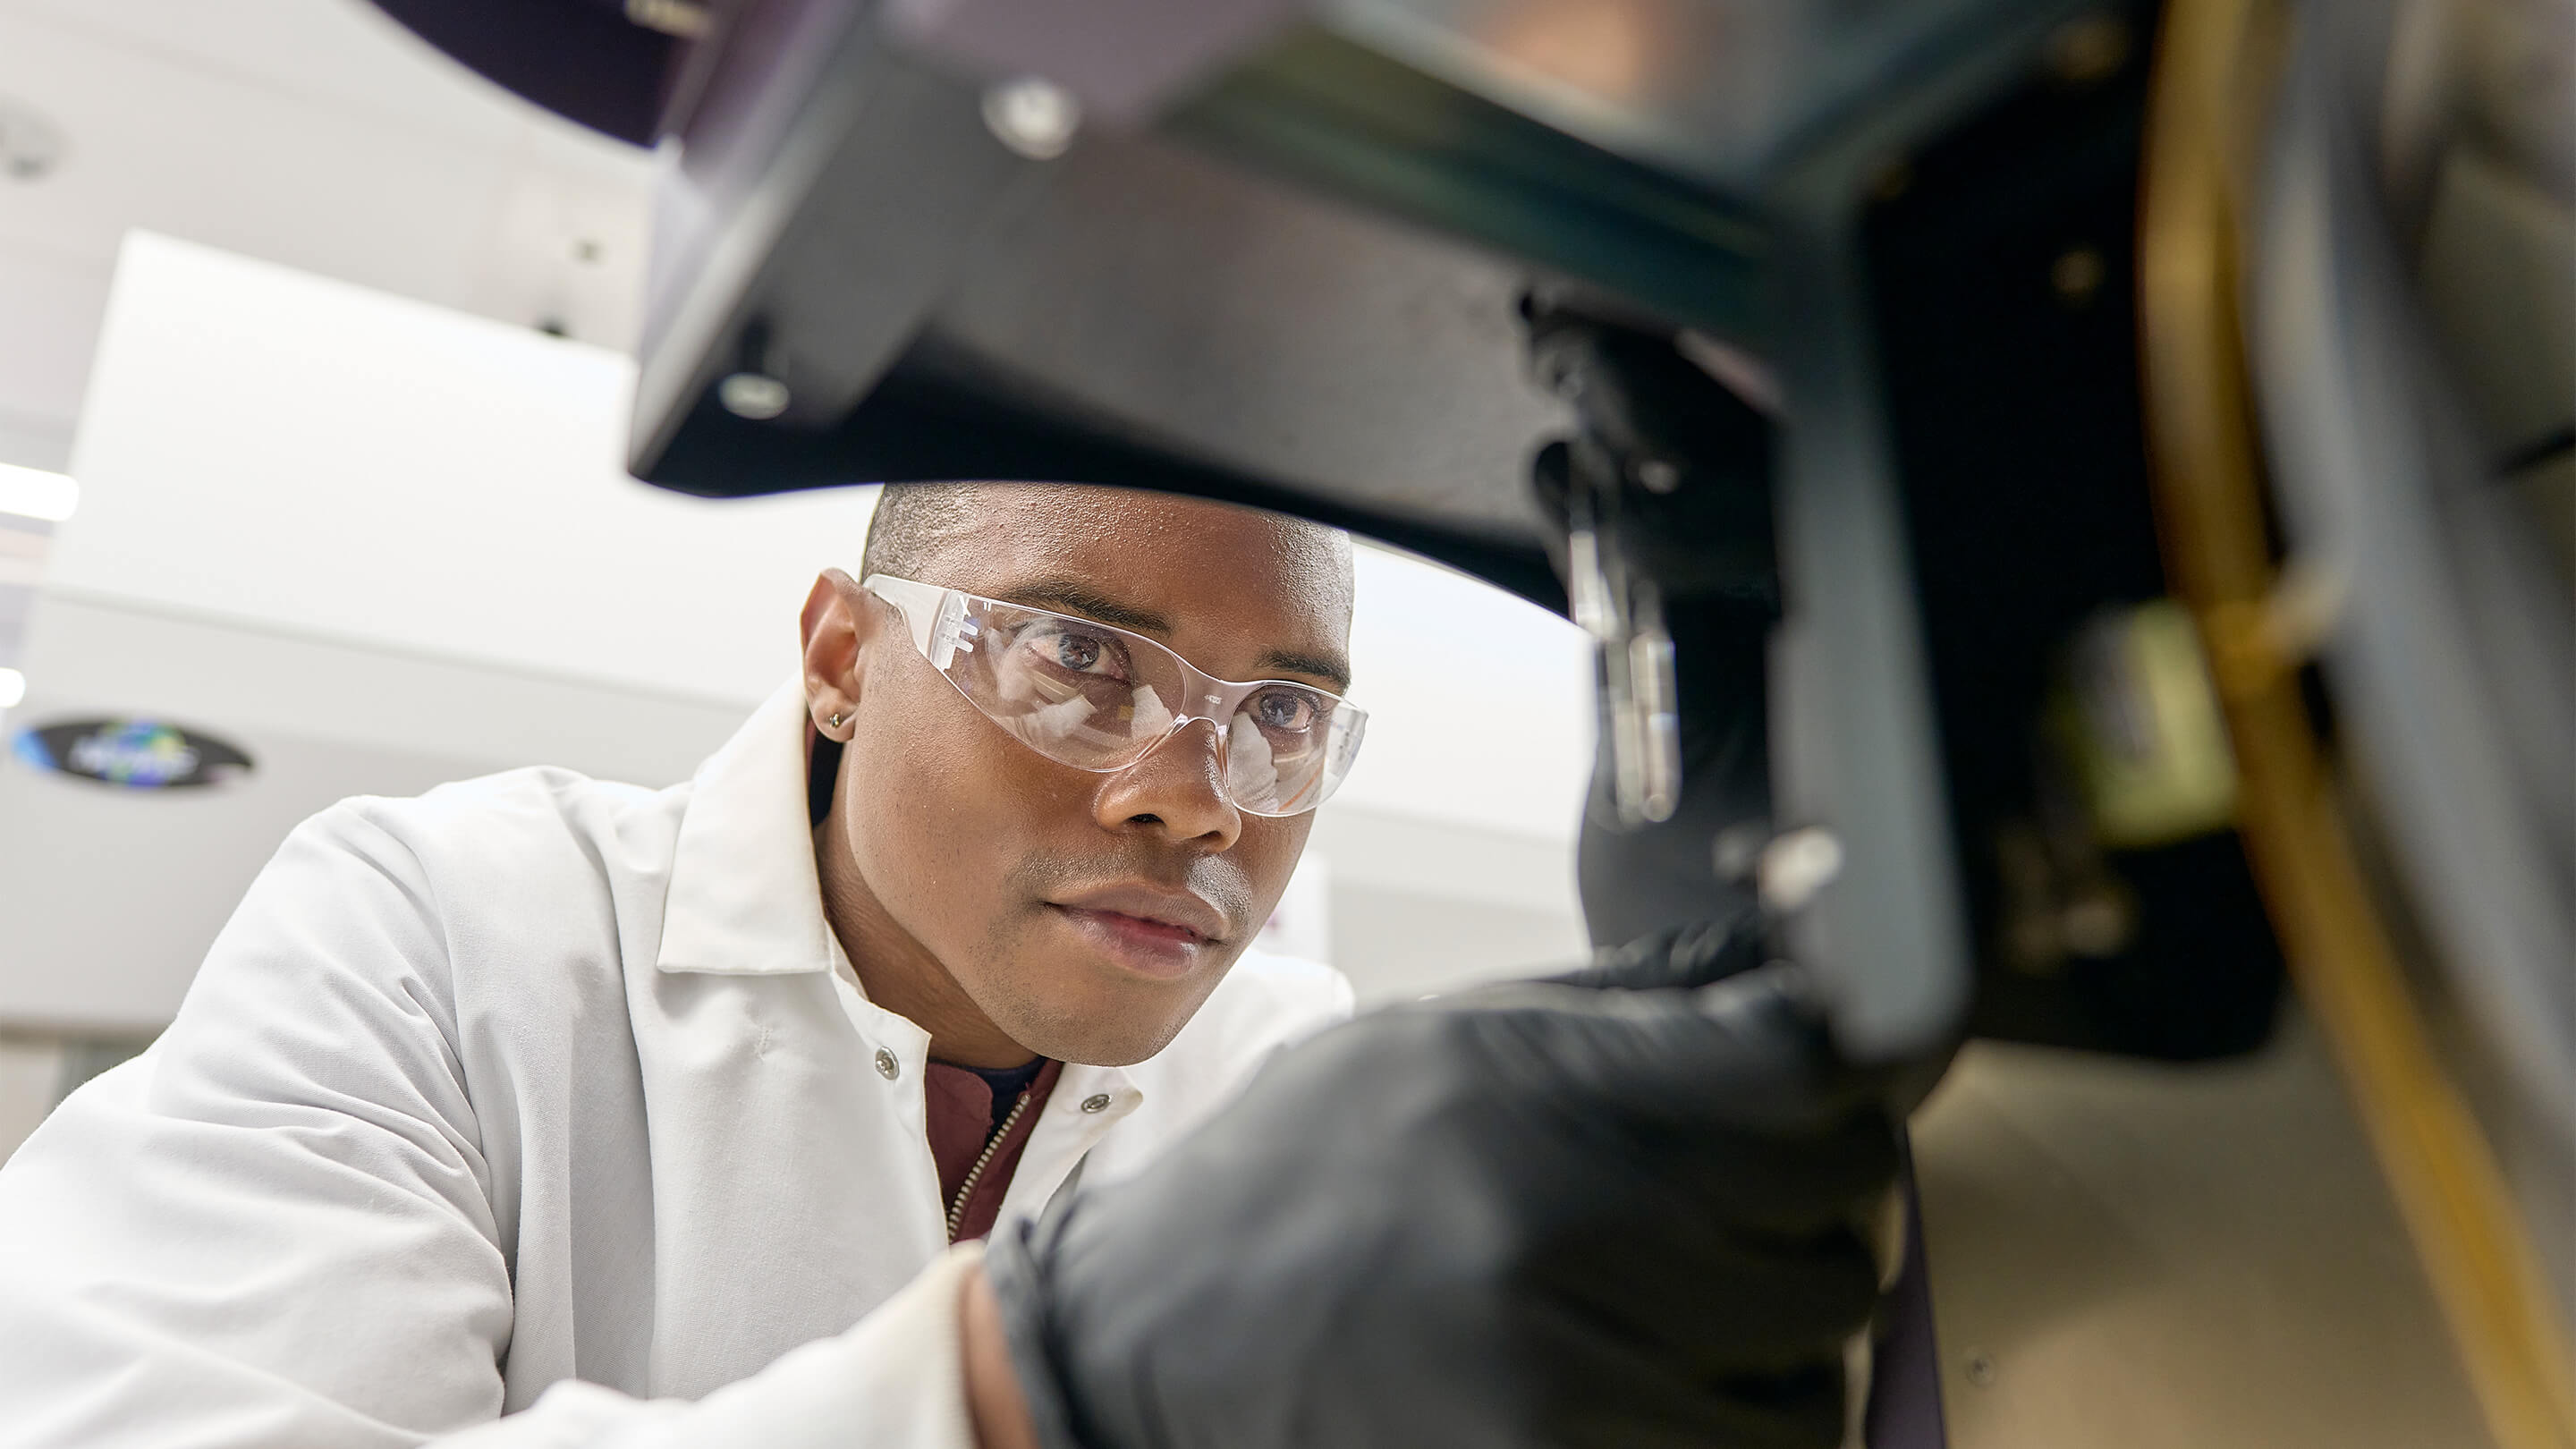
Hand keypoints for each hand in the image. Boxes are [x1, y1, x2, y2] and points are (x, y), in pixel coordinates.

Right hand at [983, 920, 1901, 1448]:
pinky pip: (1766, 1447)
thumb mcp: (1426, 1045)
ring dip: (1792, 1312)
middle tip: (1758, 1182)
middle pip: (1840, 1196)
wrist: (1146, 1350)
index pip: (1798, 1059)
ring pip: (1822, 1338)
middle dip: (1823, 1183)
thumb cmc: (1289, 1188)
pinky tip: (1679, 1371)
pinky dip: (1750, 1410)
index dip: (1856, 1050)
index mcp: (1523, 1088)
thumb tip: (1769, 972)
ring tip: (1702, 1288)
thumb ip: (1608, 1012)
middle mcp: (1557, 1229)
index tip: (1855, 1056)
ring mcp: (1568, 1375)